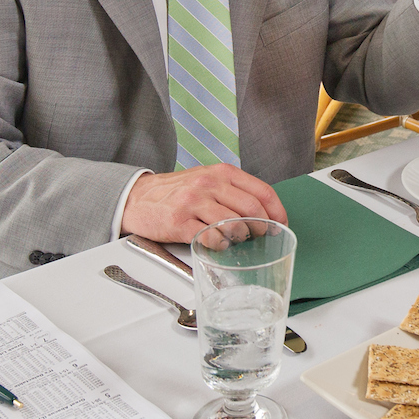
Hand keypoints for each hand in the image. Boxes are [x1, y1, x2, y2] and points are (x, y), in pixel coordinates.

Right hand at [122, 165, 287, 243]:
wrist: (138, 198)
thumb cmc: (176, 192)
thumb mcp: (207, 179)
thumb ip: (232, 190)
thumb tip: (263, 211)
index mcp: (221, 172)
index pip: (262, 190)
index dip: (277, 211)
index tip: (281, 223)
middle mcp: (209, 184)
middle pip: (251, 208)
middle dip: (262, 227)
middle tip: (261, 236)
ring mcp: (193, 202)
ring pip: (234, 224)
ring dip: (242, 237)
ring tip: (238, 240)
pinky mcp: (180, 222)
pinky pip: (210, 238)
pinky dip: (220, 246)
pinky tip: (218, 245)